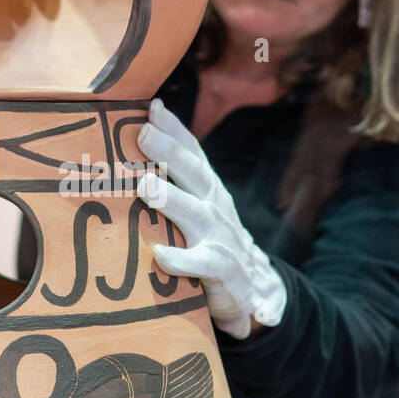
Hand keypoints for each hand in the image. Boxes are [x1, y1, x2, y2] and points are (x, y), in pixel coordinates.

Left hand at [136, 99, 286, 339]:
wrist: (257, 290)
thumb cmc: (213, 244)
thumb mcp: (198, 210)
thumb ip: (173, 185)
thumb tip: (141, 142)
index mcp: (208, 191)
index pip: (192, 154)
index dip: (175, 129)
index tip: (152, 107)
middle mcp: (215, 208)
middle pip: (194, 174)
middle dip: (169, 152)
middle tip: (144, 134)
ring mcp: (221, 238)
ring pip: (197, 214)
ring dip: (172, 199)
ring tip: (145, 187)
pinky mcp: (223, 272)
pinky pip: (204, 264)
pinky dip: (183, 260)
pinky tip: (160, 255)